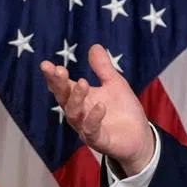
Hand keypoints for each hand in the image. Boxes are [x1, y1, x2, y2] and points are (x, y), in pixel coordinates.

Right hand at [40, 44, 154, 174]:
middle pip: (64, 99)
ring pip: (74, 115)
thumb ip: (103, 68)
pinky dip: (94, 119)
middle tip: (59, 71)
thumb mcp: (115, 83)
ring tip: (83, 83)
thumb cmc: (123, 110)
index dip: (54, 77)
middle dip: (59, 85)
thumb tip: (94, 46)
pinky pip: (91, 131)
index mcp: (81, 99)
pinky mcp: (99, 141)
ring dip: (76, 99)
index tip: (46, 65)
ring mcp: (87, 128)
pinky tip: (100, 106)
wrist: (139, 136)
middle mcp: (80, 113)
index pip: (63, 87)